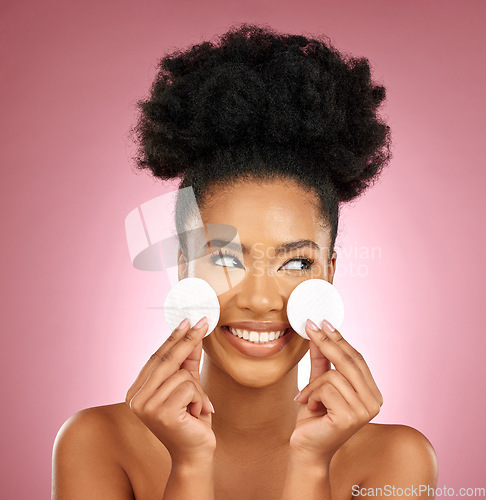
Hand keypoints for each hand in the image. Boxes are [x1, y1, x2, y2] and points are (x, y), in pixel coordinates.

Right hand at [125, 317, 215, 462]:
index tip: (187, 320)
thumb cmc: (191, 418)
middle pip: (166, 360)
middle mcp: (135, 399)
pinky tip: (194, 414)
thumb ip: (187, 360)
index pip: (156, 357)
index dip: (173, 337)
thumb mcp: (189, 385)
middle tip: (203, 323)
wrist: (195, 453)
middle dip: (188, 340)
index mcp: (136, 391)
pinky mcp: (160, 413)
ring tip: (196, 407)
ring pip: (181, 374)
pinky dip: (199, 398)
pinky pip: (189, 387)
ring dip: (197, 389)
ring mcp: (145, 407)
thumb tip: (193, 332)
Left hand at [290, 319, 382, 463]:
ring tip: (307, 398)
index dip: (340, 339)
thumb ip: (322, 361)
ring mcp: (365, 411)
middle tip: (309, 326)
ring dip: (313, 385)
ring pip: (334, 375)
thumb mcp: (318, 383)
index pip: (356, 359)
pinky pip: (326, 388)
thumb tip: (319, 333)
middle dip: (326, 342)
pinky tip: (309, 407)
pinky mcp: (350, 417)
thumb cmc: (314, 417)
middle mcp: (374, 402)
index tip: (324, 322)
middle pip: (348, 362)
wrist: (306, 449)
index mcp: (372, 393)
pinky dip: (311, 394)